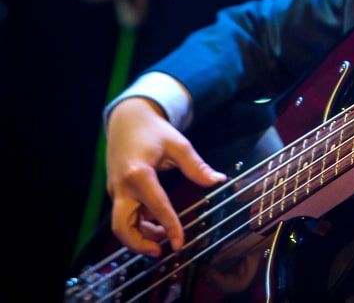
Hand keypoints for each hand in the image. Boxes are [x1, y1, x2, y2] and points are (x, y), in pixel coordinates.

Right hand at [105, 97, 226, 255]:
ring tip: (163, 238)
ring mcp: (116, 191)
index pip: (156, 207)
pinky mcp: (117, 192)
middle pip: (122, 226)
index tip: (180, 243)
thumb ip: (197, 166)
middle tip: (162, 252)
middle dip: (140, 244)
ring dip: (141, 236)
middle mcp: (123, 186)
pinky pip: (125, 215)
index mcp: (139, 174)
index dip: (170, 227)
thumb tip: (217, 181)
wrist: (127, 119)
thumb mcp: (178, 144)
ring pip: (122, 225)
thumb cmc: (153, 130)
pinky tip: (157, 225)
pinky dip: (139, 224)